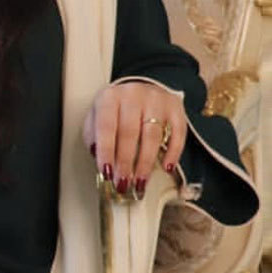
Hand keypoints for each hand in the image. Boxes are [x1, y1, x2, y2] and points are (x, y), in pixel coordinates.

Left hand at [80, 80, 187, 197]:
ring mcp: (156, 99)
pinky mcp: (175, 107)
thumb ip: (94, 137)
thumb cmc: (116, 110)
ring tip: (140, 181)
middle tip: (123, 183)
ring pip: (152, 135)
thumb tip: (99, 158)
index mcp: (110, 98)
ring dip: (146, 162)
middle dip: (125, 162)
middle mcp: (133, 95)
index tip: (107, 173)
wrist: (141, 89)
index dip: (106, 152)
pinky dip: (173, 152)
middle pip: (130, 133)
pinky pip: (177, 132)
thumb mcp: (96, 118)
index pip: (106, 127)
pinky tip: (166, 167)